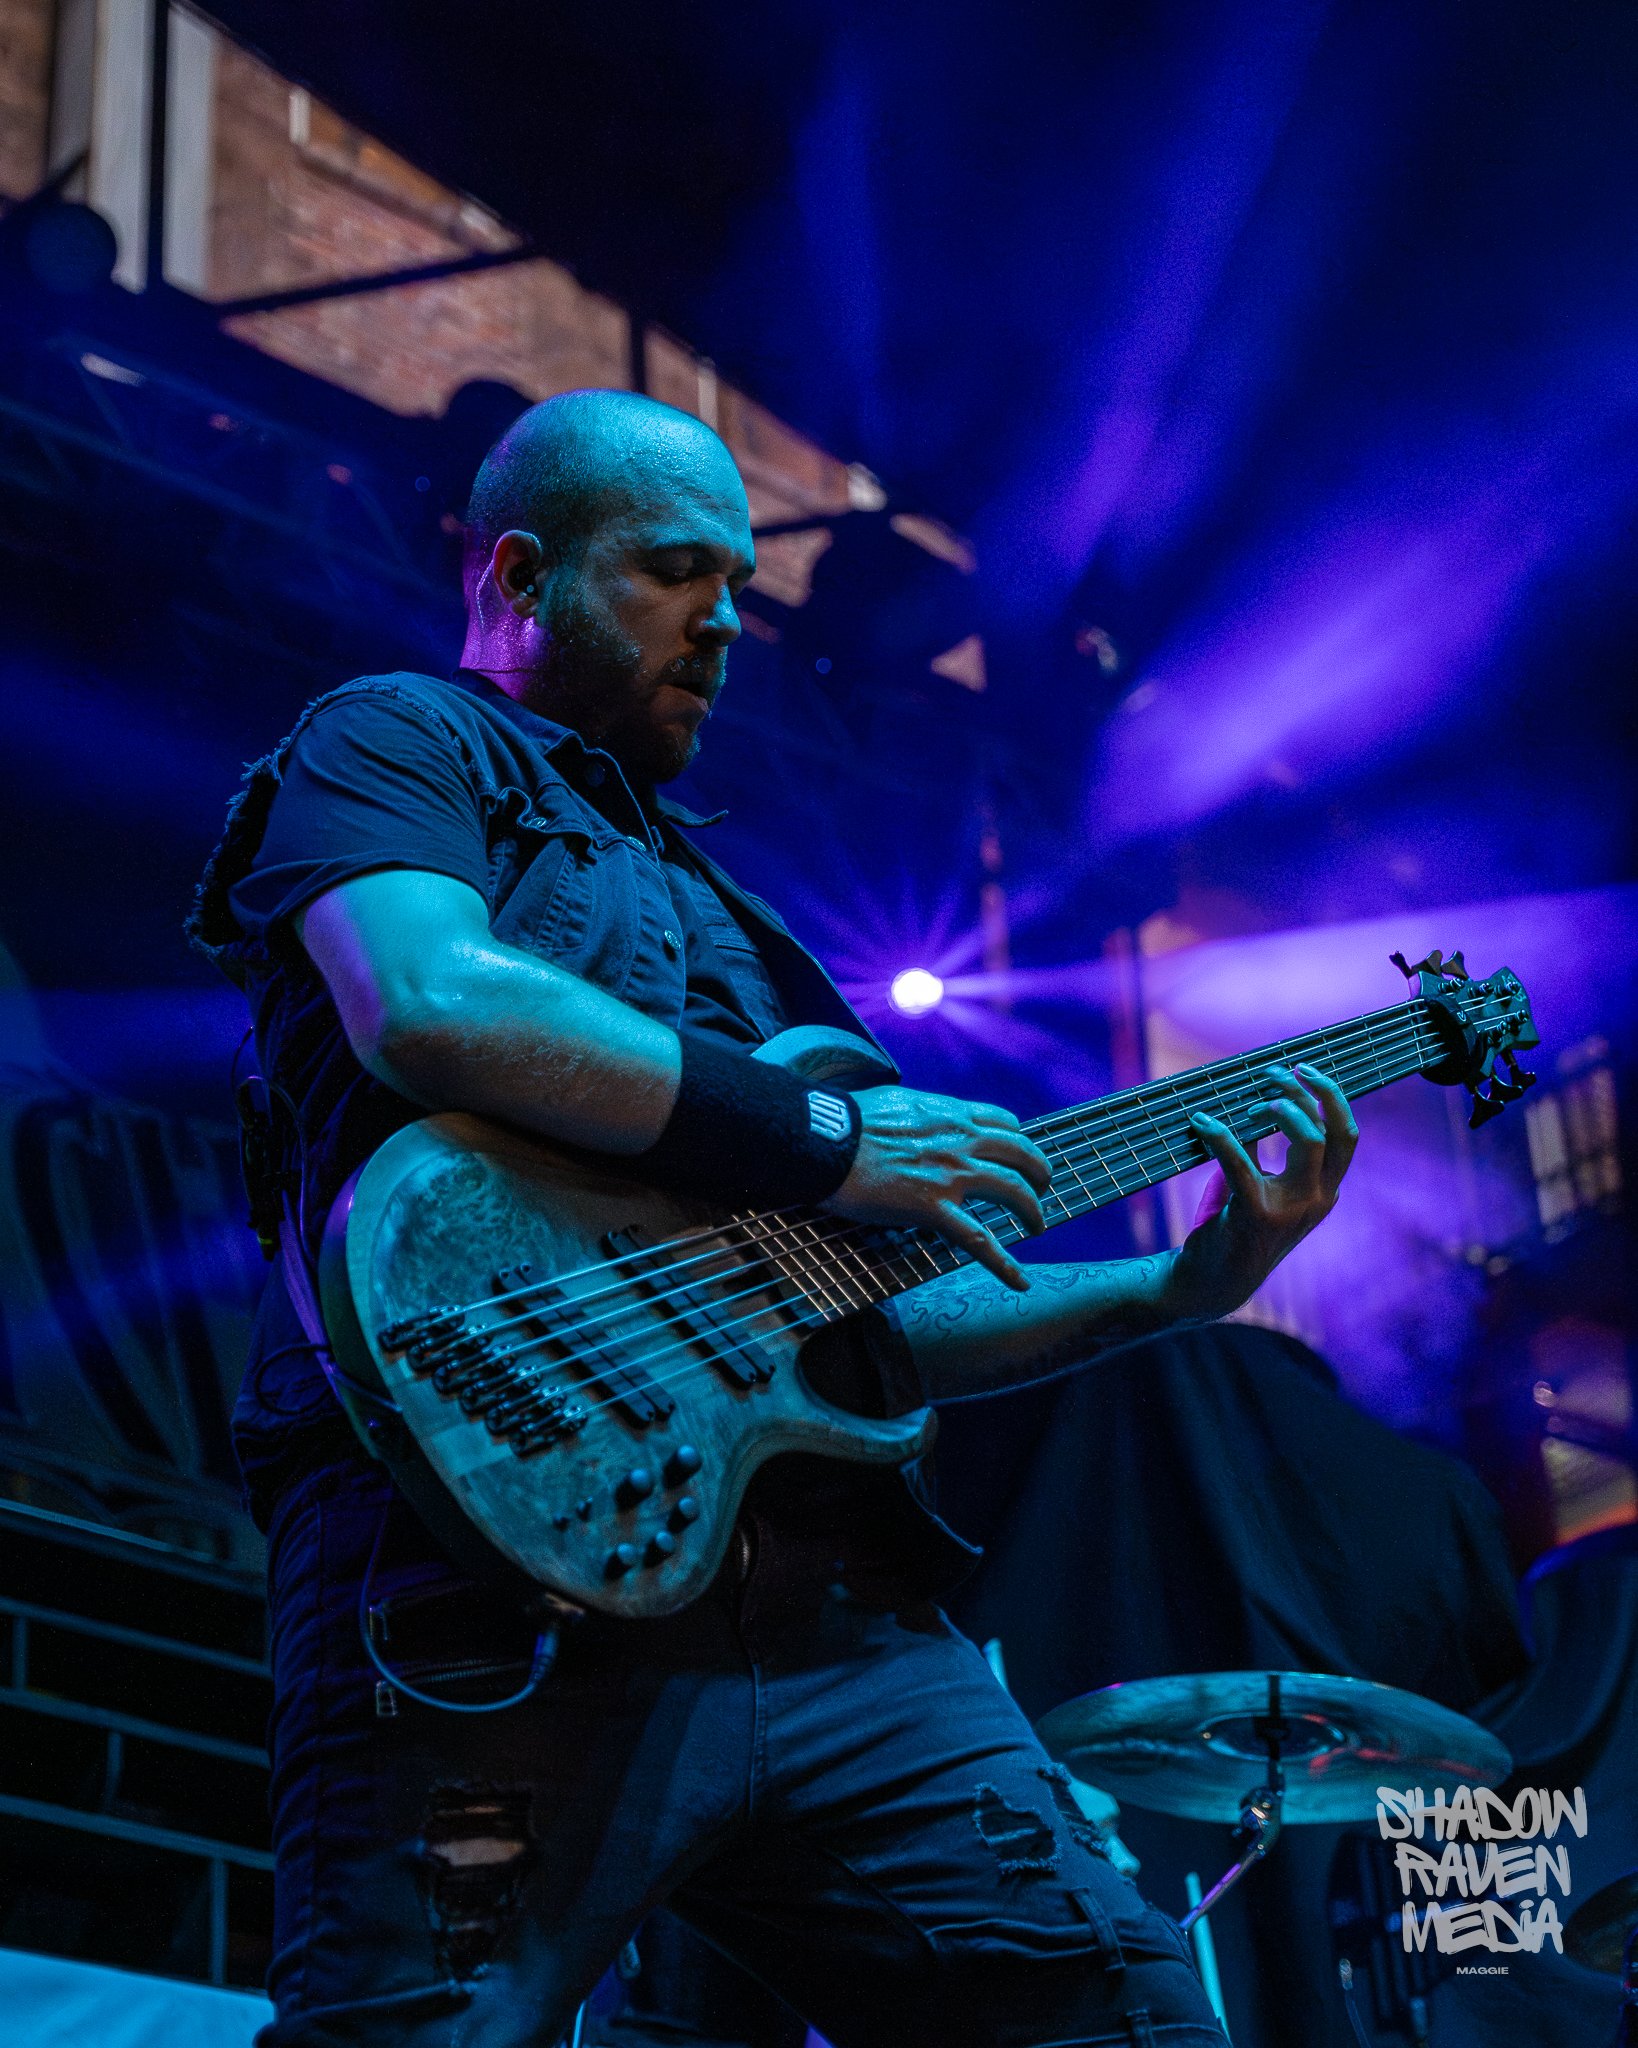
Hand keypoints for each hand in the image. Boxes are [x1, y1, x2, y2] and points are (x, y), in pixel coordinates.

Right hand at [822, 1086, 1053, 1290]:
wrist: (825, 1141)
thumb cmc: (847, 1120)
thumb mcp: (895, 1102)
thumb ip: (917, 1114)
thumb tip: (911, 1120)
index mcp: (949, 1113)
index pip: (1002, 1120)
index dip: (1016, 1138)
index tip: (1015, 1151)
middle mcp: (960, 1140)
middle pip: (1021, 1152)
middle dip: (1039, 1171)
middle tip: (1042, 1186)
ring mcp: (951, 1175)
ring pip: (1013, 1191)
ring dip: (1033, 1209)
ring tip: (1038, 1224)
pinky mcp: (933, 1209)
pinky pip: (979, 1241)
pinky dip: (1005, 1264)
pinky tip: (1020, 1282)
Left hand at [1166, 1063, 1357, 1320]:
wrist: (1212, 1283)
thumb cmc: (1234, 1228)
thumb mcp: (1261, 1186)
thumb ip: (1264, 1149)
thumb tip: (1253, 1100)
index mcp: (1324, 1191)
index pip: (1347, 1135)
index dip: (1331, 1096)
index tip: (1304, 1070)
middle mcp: (1318, 1199)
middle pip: (1334, 1131)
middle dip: (1307, 1092)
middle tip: (1273, 1073)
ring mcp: (1291, 1209)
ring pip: (1308, 1140)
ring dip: (1280, 1108)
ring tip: (1249, 1101)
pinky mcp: (1256, 1214)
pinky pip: (1241, 1161)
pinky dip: (1220, 1135)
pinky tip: (1201, 1122)